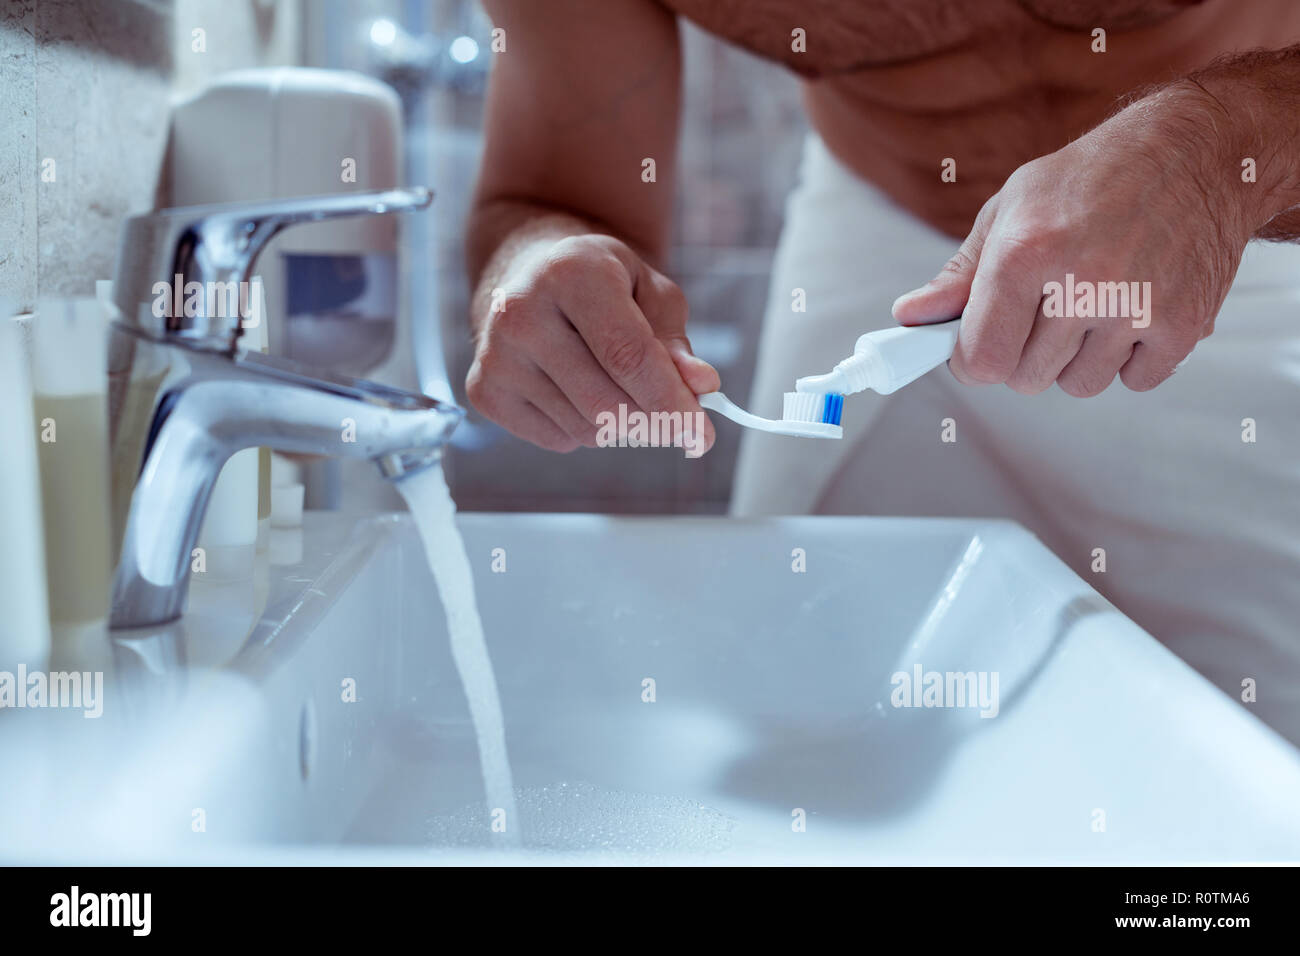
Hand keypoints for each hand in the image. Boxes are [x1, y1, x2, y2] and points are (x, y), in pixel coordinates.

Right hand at [466, 234, 719, 453]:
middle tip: (675, 420)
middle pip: (607, 404)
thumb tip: (701, 386)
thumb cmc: (601, 285)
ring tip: (614, 384)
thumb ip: (675, 342)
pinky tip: (576, 390)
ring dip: (620, 424)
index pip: (629, 357)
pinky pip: (558, 440)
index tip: (702, 436)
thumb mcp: (649, 294)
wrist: (529, 274)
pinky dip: (584, 429)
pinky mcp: (483, 391)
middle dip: (653, 422)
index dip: (672, 403)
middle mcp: (522, 311)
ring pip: (586, 429)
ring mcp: (495, 354)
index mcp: (572, 272)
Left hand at [892, 84, 1260, 396]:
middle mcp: (1082, 283)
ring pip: (1079, 385)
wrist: (1197, 148)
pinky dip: (1129, 358)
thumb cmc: (1095, 175)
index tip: (978, 348)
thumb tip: (910, 318)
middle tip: (1044, 310)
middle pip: (1026, 378)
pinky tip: (1131, 311)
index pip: (981, 360)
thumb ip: (959, 275)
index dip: (972, 361)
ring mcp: (1136, 307)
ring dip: (1077, 359)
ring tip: (1091, 304)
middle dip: (1025, 354)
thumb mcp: (1010, 208)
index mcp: (1026, 252)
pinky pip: (1135, 381)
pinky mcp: (1184, 324)